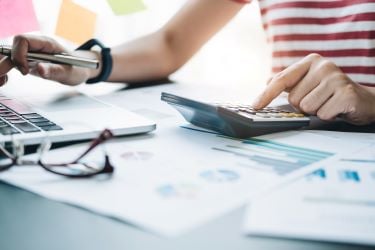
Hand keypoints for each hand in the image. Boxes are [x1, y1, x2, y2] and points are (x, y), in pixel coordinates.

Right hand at [0, 35, 99, 85]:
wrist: (81, 70)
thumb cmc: (78, 68)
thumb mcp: (70, 72)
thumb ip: (55, 71)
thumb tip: (39, 69)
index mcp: (47, 44)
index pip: (23, 40)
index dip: (19, 54)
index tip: (24, 71)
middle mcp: (36, 46)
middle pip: (12, 48)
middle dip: (3, 62)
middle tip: (1, 78)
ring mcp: (31, 54)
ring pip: (9, 56)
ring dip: (2, 66)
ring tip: (1, 80)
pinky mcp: (29, 62)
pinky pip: (12, 63)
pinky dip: (5, 70)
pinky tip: (4, 80)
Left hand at [252, 53, 374, 124]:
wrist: (364, 101)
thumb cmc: (332, 93)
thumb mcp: (310, 83)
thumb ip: (290, 82)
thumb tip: (268, 81)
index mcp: (311, 61)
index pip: (282, 79)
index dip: (266, 94)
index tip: (255, 106)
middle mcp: (323, 66)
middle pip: (294, 99)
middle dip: (304, 105)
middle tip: (320, 100)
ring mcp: (336, 78)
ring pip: (306, 108)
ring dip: (316, 111)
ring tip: (328, 104)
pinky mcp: (346, 94)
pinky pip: (322, 114)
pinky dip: (328, 116)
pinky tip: (337, 109)